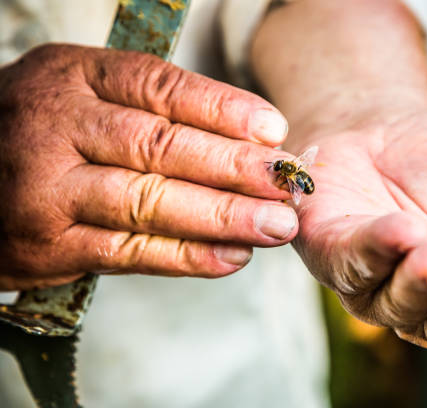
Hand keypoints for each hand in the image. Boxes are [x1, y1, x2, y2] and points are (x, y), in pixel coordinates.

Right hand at [0, 44, 297, 289]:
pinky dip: (186, 256)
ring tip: (274, 225)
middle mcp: (57, 127)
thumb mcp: (84, 94)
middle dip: (233, 168)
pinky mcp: (48, 246)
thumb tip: (248, 140)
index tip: (274, 130)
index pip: (159, 87)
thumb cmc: (44, 129)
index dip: (222, 109)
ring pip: (147, 201)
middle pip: (159, 146)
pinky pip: (129, 251)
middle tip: (286, 183)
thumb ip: (152, 109)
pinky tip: (232, 257)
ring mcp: (48, 189)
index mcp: (73, 77)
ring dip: (221, 217)